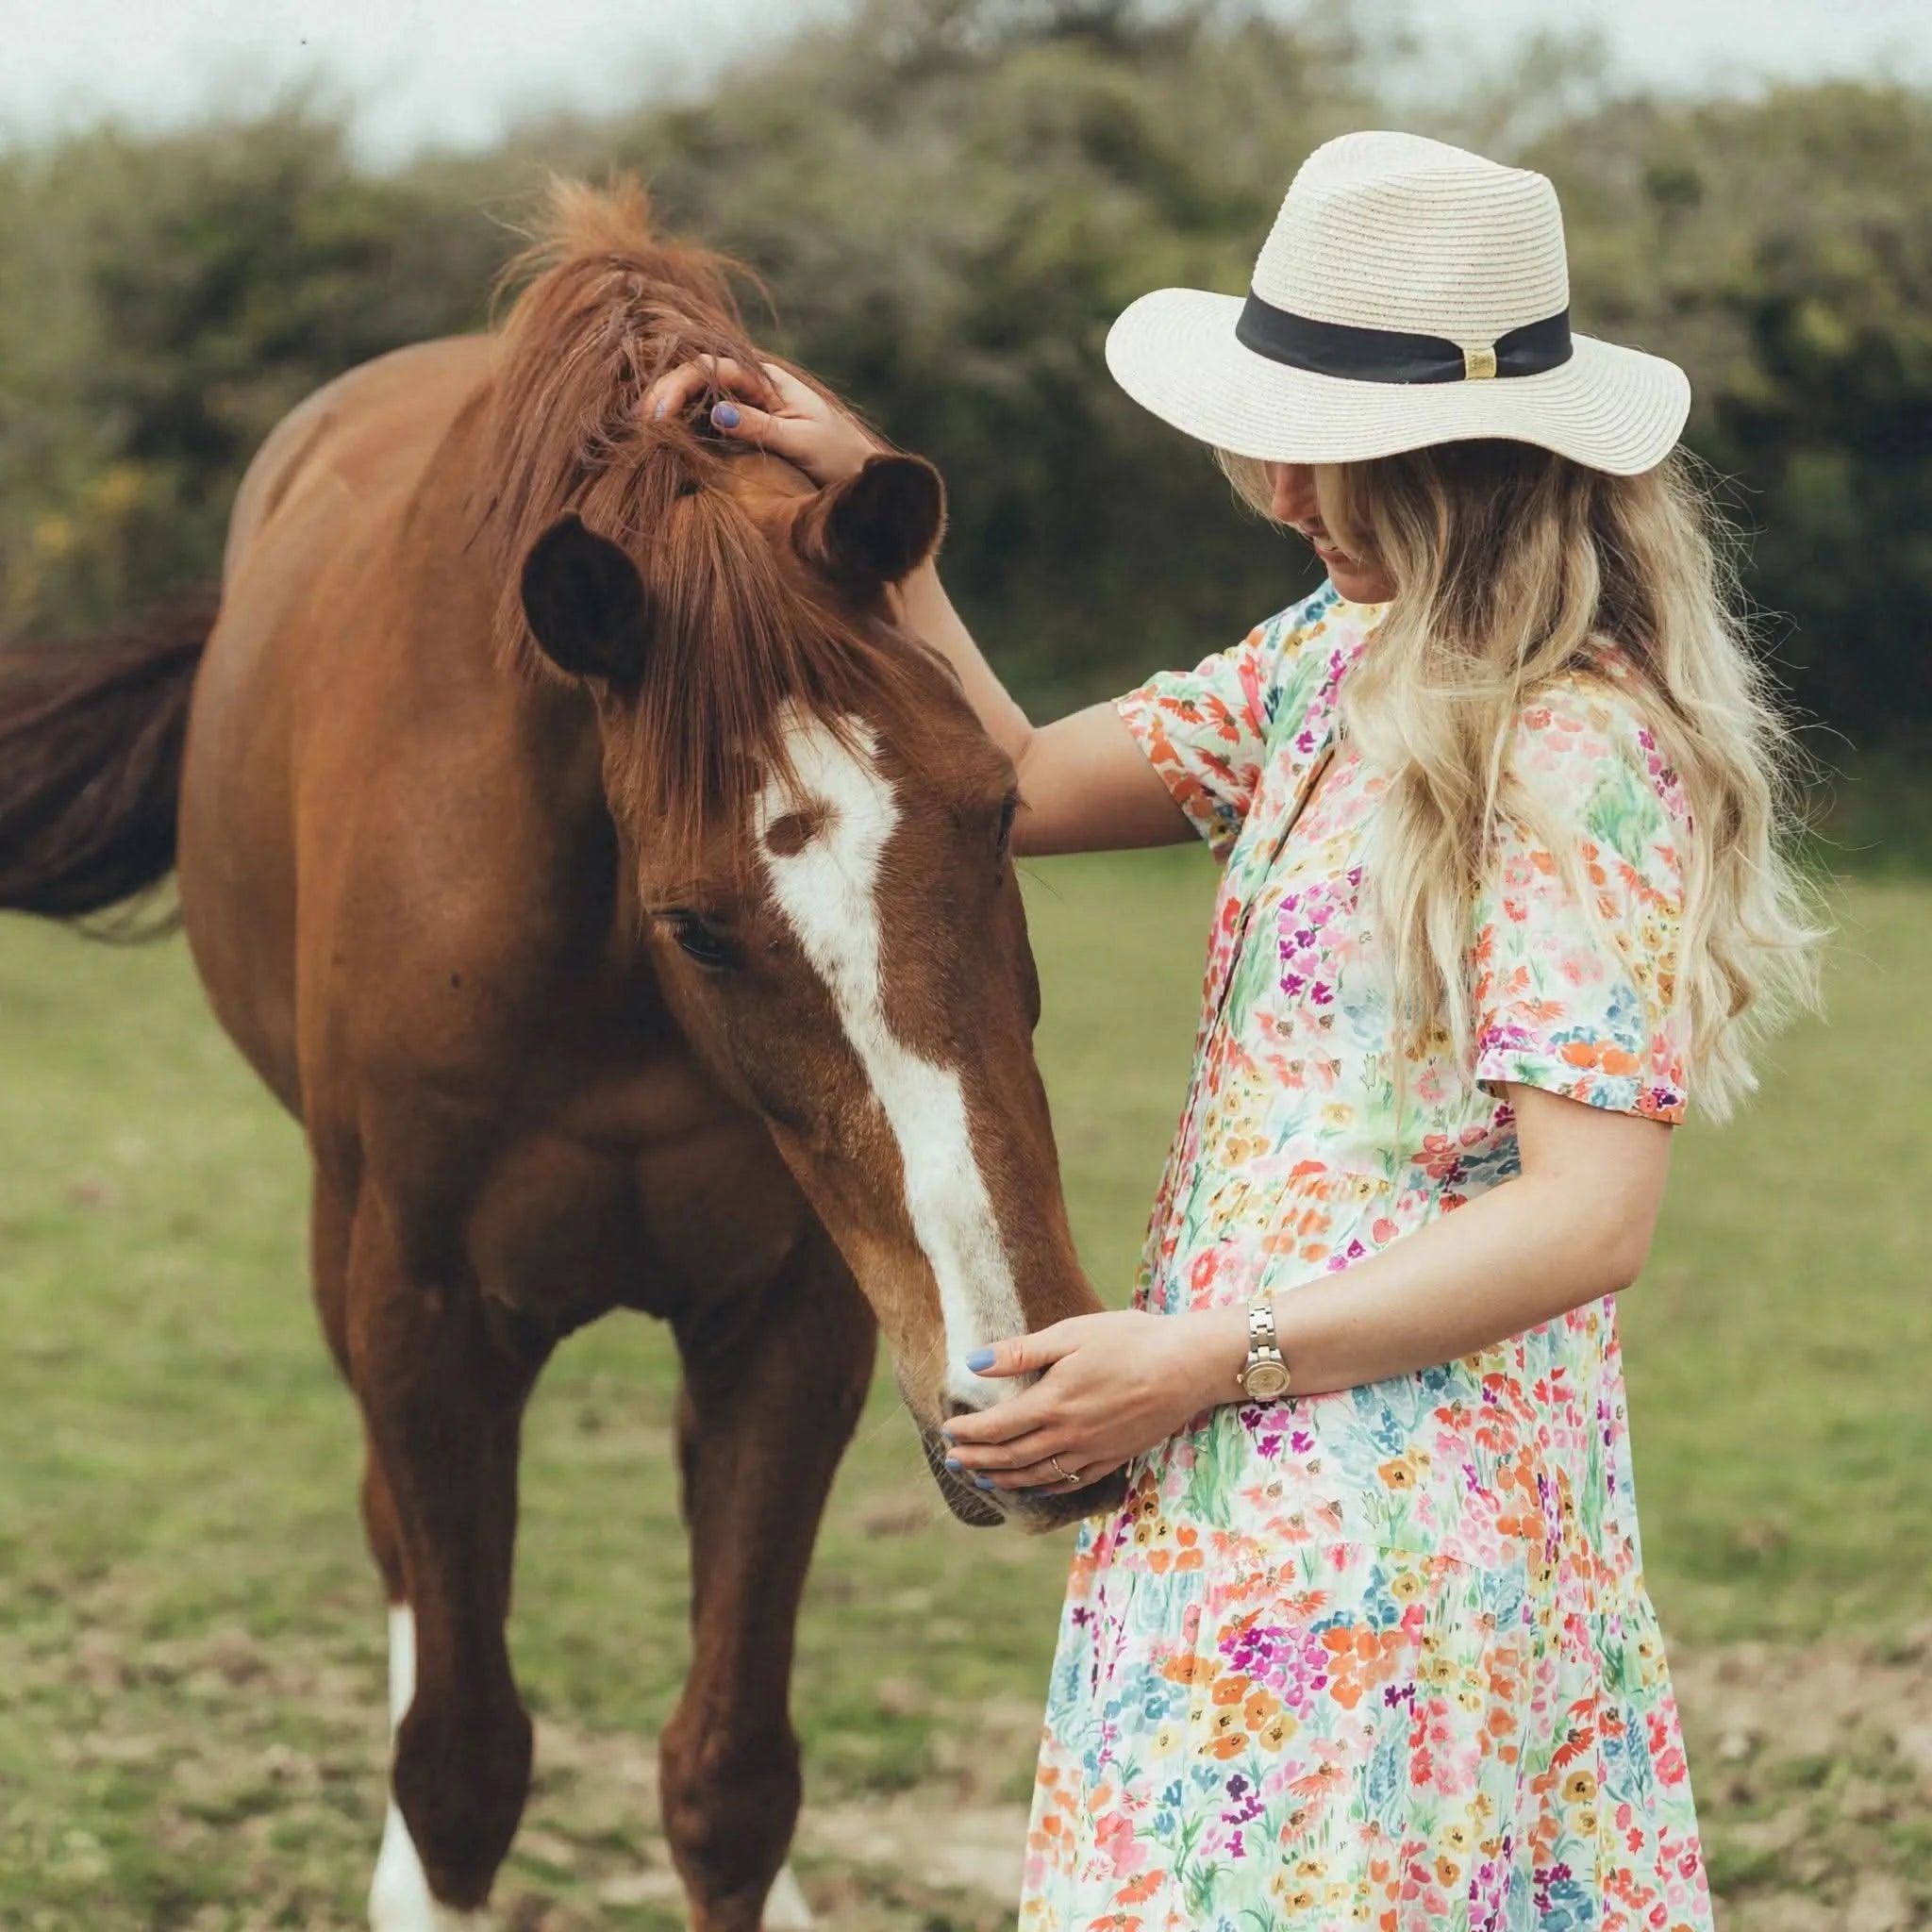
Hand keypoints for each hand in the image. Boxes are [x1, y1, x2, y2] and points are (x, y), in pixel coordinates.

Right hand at [641, 356, 880, 486]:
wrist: (862, 478)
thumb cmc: (840, 457)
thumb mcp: (801, 441)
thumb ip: (760, 426)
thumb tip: (716, 412)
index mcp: (767, 380)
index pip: (711, 368)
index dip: (680, 386)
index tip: (659, 414)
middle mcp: (752, 388)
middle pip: (697, 378)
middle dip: (665, 394)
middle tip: (639, 423)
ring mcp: (746, 409)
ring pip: (698, 399)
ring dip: (669, 410)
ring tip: (638, 430)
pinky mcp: (744, 433)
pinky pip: (707, 424)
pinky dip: (683, 428)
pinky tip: (662, 441)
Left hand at [940, 1308, 1247, 1491]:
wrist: (1187, 1365)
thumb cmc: (1129, 1340)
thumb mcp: (1071, 1334)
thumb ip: (1020, 1352)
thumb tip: (973, 1363)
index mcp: (1052, 1403)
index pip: (996, 1427)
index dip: (968, 1432)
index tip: (947, 1429)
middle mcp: (1068, 1435)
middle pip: (1010, 1457)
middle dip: (977, 1460)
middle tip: (952, 1459)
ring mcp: (1092, 1452)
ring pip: (1036, 1476)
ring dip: (1002, 1478)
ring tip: (979, 1477)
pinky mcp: (1114, 1458)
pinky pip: (1070, 1483)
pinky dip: (1043, 1487)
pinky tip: (1032, 1484)